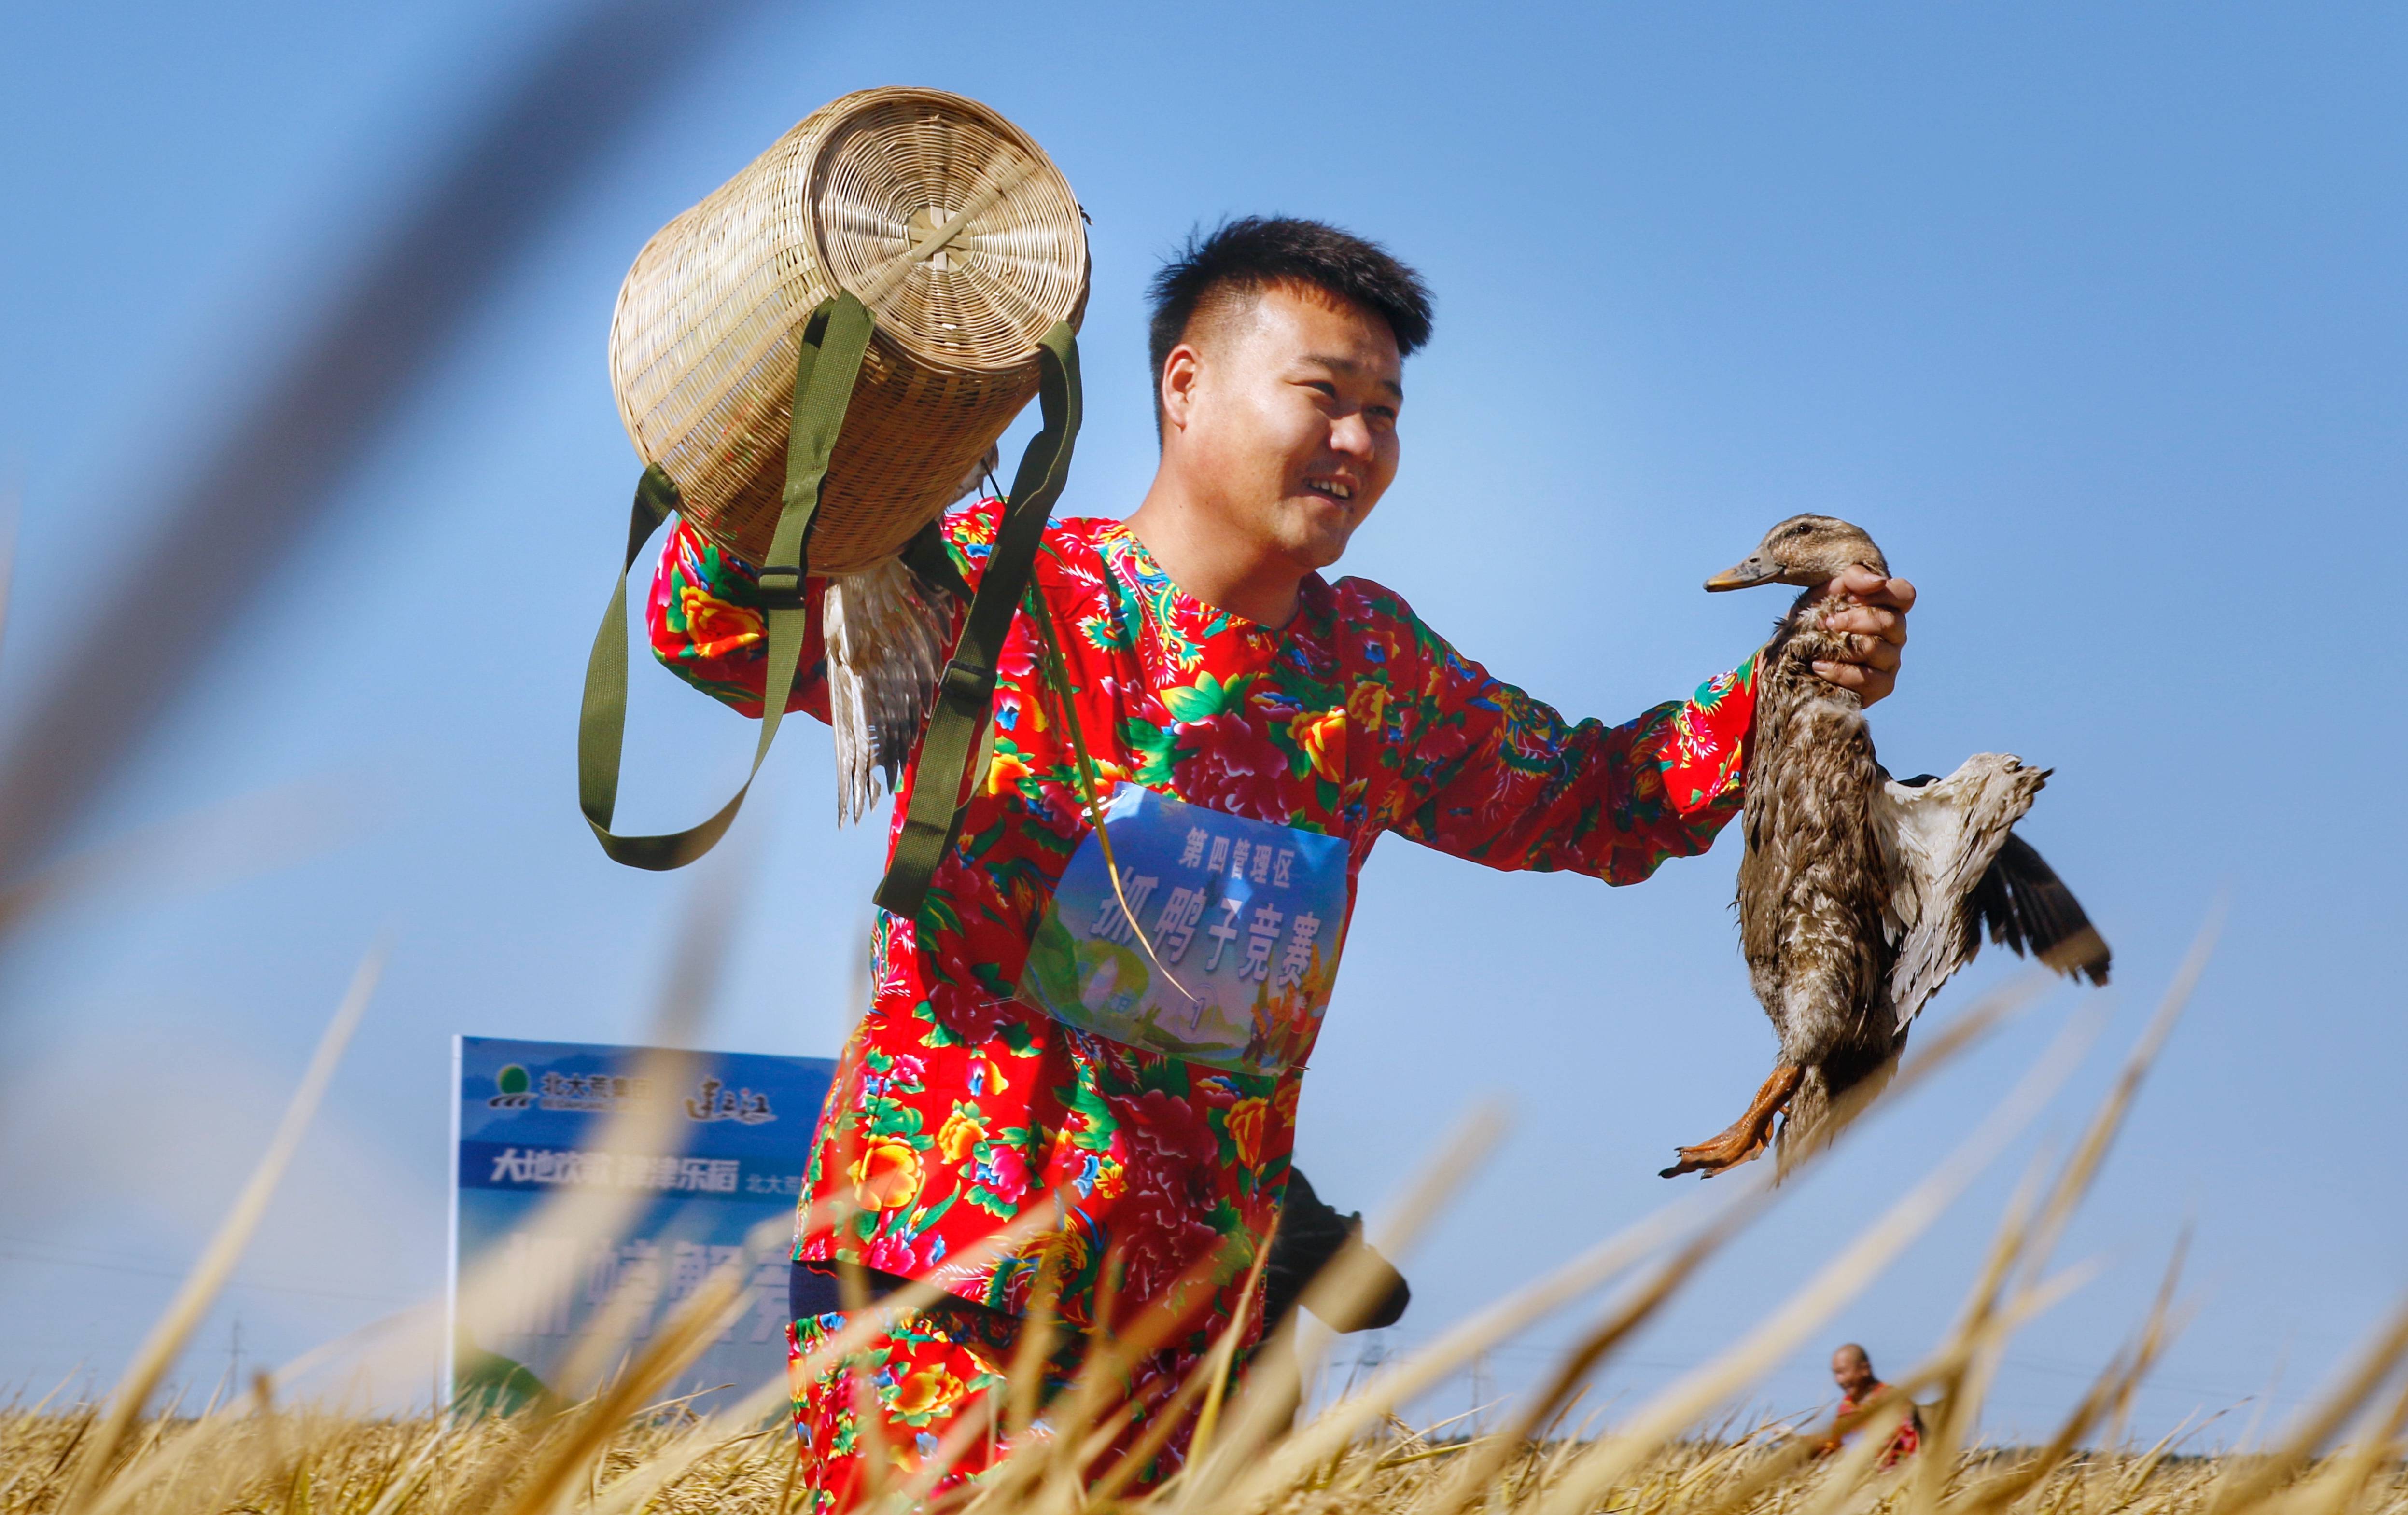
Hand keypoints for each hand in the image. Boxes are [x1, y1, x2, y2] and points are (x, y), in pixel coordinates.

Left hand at [1809, 568, 1913, 706]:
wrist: (1789, 660)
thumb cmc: (1811, 622)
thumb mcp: (1823, 593)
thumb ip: (1851, 578)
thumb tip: (1878, 581)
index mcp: (1886, 607)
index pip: (1904, 594)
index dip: (1880, 593)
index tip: (1848, 597)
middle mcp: (1895, 634)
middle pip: (1891, 622)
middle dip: (1853, 620)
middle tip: (1826, 623)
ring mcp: (1891, 661)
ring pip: (1876, 649)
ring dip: (1841, 646)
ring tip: (1817, 646)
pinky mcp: (1881, 687)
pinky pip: (1868, 678)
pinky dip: (1839, 671)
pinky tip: (1818, 666)